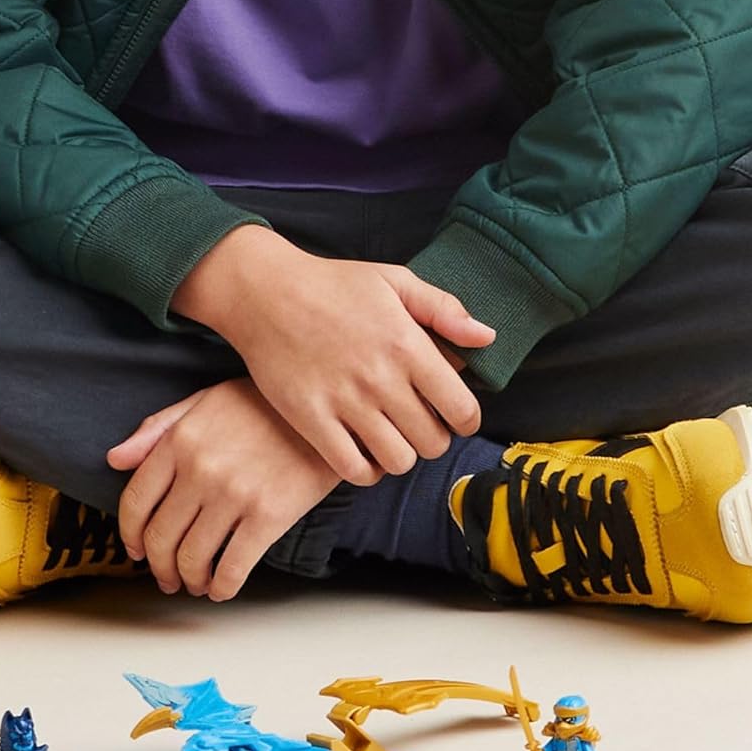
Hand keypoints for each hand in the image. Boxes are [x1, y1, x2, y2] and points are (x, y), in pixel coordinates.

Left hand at [104, 378, 340, 600]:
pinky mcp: (268, 516)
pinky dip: (222, 588)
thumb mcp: (207, 400)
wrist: (325, 412)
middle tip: (168, 577)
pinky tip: (222, 586)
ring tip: (196, 582)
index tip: (138, 550)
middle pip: (160, 539)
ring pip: (192, 559)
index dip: (131, 536)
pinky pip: (232, 569)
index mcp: (180, 441)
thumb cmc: (265, 404)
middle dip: (160, 567)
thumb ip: (158, 428)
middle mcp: (200, 470)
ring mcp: (234, 495)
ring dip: (189, 580)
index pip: (135, 502)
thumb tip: (115, 460)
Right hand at [217, 253, 494, 483]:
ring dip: (401, 454)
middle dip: (433, 437)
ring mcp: (344, 402)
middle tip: (418, 422)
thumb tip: (487, 337)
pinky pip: (354, 470)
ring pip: (398, 461)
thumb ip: (444, 308)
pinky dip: (366, 469)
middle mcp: (380, 378)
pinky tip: (363, 448)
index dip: (465, 419)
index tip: (454, 414)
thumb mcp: (394, 279)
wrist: (264, 292)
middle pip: (433, 442)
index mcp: (407, 344)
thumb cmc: (333, 284)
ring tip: (391, 435)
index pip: (461, 409)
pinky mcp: (311, 419)